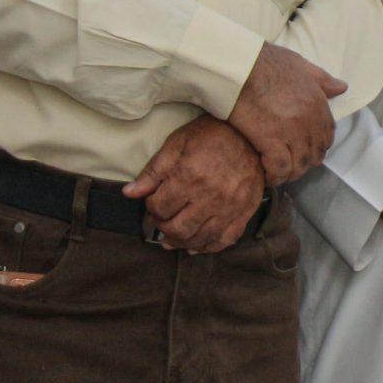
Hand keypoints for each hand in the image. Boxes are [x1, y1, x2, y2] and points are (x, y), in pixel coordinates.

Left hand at [125, 115, 267, 253]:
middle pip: (177, 228)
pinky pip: (224, 240)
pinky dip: (208, 248)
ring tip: (172, 238)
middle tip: (160, 220)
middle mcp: (210, 196)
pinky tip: (196, 246)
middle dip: (162, 228)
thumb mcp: (178, 144)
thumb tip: (129, 193)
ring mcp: (229, 207)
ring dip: (180, 242)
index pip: (160, 207)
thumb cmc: (212, 135)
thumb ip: (153, 171)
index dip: (151, 207)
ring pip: (198, 239)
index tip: (153, 201)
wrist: (253, 135)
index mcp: (189, 177)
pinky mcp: (244, 213)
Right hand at [226, 44, 346, 184]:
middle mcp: (309, 120)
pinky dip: (275, 176)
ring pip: (300, 164)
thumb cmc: (264, 61)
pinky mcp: (271, 140)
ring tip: (279, 174)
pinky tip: (267, 176)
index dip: (317, 146)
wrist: (239, 66)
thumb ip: (322, 79)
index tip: (305, 151)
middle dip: (305, 162)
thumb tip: (342, 87)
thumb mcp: (300, 65)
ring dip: (290, 173)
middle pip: (315, 153)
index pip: (327, 134)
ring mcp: (292, 131)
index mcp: (318, 103)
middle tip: (291, 166)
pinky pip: (280, 168)